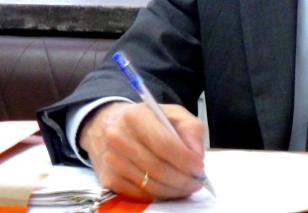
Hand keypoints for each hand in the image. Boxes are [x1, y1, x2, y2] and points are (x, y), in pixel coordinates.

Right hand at [79, 101, 205, 200]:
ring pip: (149, 185)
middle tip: (197, 182)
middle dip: (183, 179)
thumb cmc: (147, 119)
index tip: (200, 168)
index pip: (164, 144)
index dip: (184, 159)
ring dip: (174, 190)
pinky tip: (170, 190)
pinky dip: (159, 195)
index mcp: (136, 117)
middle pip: (157, 168)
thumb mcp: (173, 113)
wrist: (107, 125)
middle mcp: (119, 138)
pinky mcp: (109, 179)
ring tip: (188, 187)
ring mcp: (112, 161)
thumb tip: (197, 156)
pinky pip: (139, 194)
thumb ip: (191, 130)